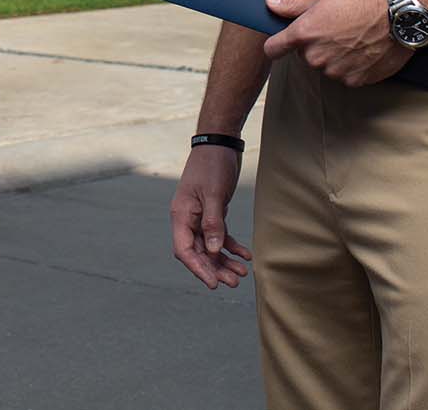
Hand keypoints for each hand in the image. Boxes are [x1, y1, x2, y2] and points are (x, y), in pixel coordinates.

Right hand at [170, 146, 251, 288]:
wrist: (220, 142)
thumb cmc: (213, 164)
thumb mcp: (214, 193)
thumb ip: (213, 222)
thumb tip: (212, 251)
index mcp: (182, 214)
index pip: (184, 250)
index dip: (198, 269)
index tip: (213, 284)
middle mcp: (188, 218)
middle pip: (198, 252)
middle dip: (215, 269)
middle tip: (234, 282)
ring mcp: (200, 216)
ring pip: (210, 247)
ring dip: (224, 261)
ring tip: (242, 273)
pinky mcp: (213, 212)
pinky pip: (219, 235)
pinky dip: (231, 246)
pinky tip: (245, 255)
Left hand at [263, 0, 412, 86]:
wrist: (400, 13)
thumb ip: (293, 4)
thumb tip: (270, 3)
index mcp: (304, 34)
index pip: (273, 49)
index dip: (276, 44)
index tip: (280, 42)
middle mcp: (316, 57)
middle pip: (304, 55)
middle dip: (314, 44)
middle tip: (335, 27)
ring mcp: (336, 71)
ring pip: (326, 66)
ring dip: (333, 56)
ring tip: (353, 36)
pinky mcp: (356, 80)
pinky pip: (346, 75)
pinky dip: (352, 65)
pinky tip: (364, 48)